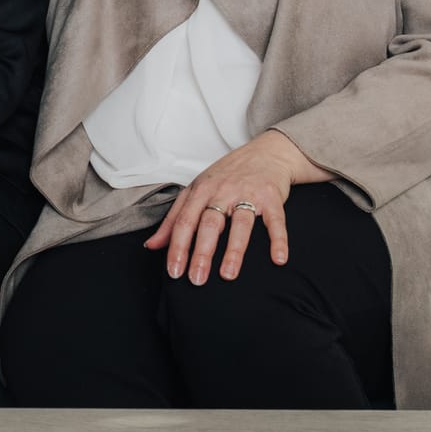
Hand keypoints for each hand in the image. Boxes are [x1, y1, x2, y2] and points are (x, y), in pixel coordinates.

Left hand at [145, 129, 327, 284]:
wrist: (266, 152)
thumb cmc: (228, 175)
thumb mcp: (196, 190)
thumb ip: (174, 219)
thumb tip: (152, 245)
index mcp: (200, 191)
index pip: (184, 221)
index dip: (177, 248)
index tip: (174, 272)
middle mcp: (222, 191)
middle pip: (209, 224)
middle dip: (201, 253)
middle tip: (197, 279)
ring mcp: (248, 194)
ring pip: (240, 224)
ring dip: (234, 251)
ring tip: (228, 275)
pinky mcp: (271, 197)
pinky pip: (275, 221)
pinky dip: (278, 240)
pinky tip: (278, 259)